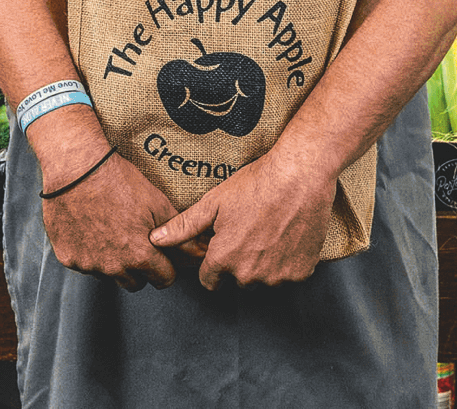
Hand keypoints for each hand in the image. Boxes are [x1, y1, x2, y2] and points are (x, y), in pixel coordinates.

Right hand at [41, 146, 205, 291]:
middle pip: (136, 283)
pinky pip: (85, 264)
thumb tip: (196, 251)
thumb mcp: (156, 201)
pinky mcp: (68, 258)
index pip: (163, 280)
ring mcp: (88, 264)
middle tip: (136, 241)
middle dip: (140, 268)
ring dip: (114, 261)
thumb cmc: (117, 180)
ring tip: (112, 230)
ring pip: (109, 275)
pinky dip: (90, 252)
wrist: (76, 168)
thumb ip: (178, 231)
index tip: (162, 256)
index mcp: (139, 255)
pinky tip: (91, 227)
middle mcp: (113, 267)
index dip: (166, 266)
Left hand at [149, 149, 336, 290]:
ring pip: (264, 279)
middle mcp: (250, 276)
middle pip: (237, 280)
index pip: (210, 281)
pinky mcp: (301, 273)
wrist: (300, 175)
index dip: (213, 263)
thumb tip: (156, 239)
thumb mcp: (214, 202)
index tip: (223, 245)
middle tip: (249, 230)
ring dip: (264, 263)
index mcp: (224, 260)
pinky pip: (289, 274)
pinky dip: (287, 261)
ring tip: (269, 229)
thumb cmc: (256, 184)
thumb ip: (184, 226)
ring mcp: (278, 277)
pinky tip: (287, 235)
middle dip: (239, 262)